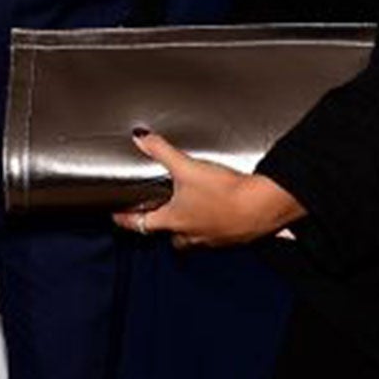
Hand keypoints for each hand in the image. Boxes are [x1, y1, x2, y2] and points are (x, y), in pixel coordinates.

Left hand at [112, 130, 303, 248]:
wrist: (261, 208)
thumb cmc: (224, 193)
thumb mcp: (187, 167)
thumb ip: (162, 151)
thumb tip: (140, 138)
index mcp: (173, 220)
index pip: (141, 224)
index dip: (126, 219)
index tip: (117, 217)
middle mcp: (190, 235)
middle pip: (168, 235)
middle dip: (162, 226)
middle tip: (158, 213)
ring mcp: (211, 240)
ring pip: (191, 238)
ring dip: (187, 228)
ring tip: (189, 211)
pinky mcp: (230, 239)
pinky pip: (214, 236)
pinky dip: (211, 226)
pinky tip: (217, 213)